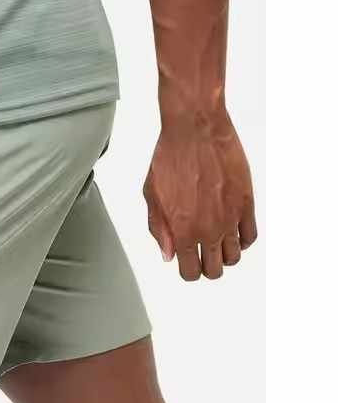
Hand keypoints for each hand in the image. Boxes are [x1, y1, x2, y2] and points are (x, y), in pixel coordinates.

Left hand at [143, 110, 256, 280]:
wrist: (196, 130)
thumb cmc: (169, 158)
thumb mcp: (151, 196)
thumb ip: (159, 228)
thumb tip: (168, 254)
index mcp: (181, 230)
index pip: (190, 272)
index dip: (187, 269)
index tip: (186, 260)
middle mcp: (208, 229)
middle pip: (214, 270)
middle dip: (205, 265)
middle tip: (200, 252)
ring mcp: (230, 217)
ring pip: (234, 257)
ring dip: (224, 254)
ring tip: (215, 240)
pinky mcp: (246, 203)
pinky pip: (250, 236)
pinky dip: (242, 239)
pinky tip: (232, 230)